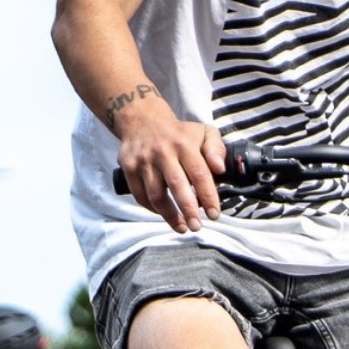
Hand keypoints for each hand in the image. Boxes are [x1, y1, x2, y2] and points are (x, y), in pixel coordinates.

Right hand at [115, 109, 226, 232]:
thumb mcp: (203, 132)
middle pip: (176, 186)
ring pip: (156, 195)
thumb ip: (216, 149)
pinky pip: (140, 195)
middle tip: (196, 227)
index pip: (199, 173)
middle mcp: (163, 152)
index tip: (214, 214)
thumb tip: (220, 169)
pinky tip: (163, 214)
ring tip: (182, 227)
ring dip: (169, 215)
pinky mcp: (128, 168)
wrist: (142, 121)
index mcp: (184, 144)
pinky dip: (152, 209)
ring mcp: (143, 160)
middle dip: (188, 210)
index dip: (208, 196)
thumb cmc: (179, 133)